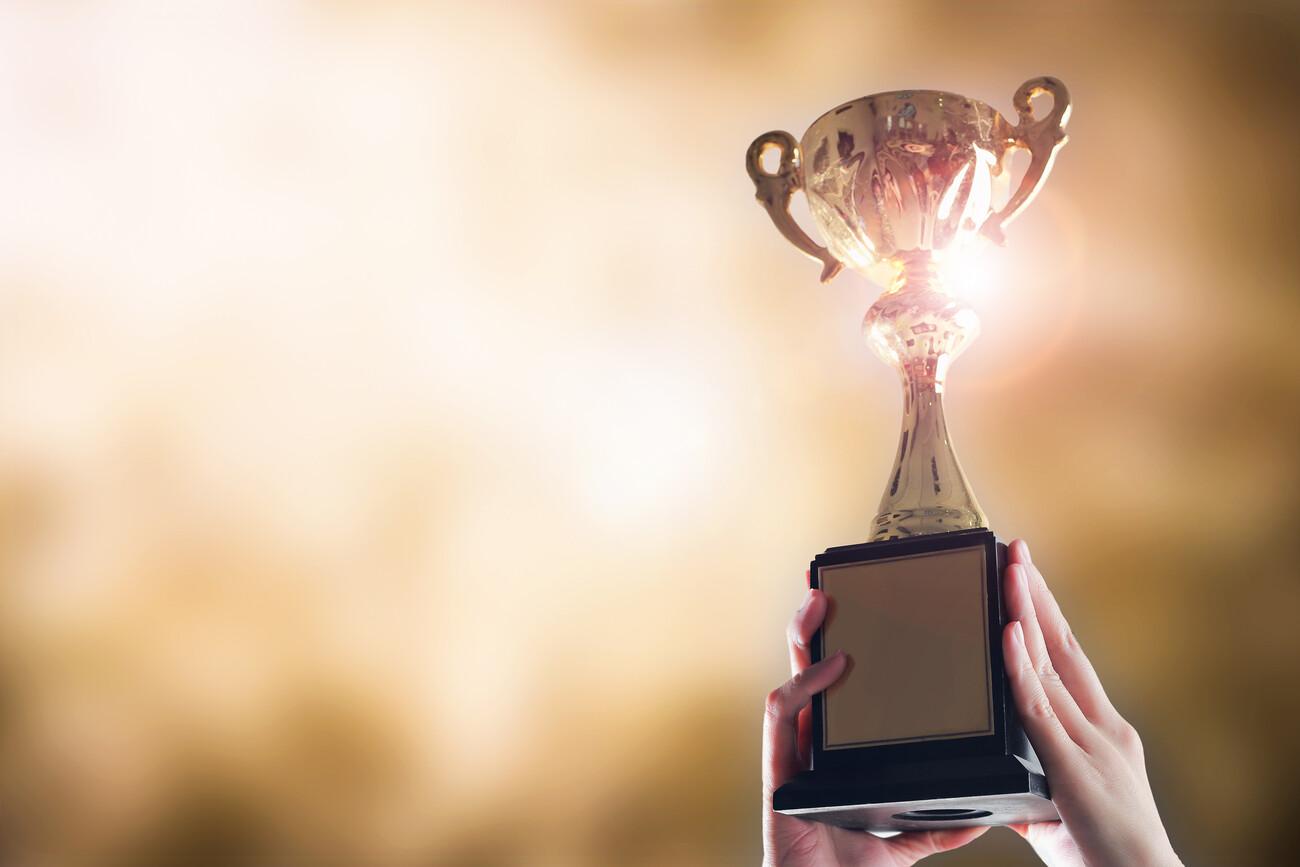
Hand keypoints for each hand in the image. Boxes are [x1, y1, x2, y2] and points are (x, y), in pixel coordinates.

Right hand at [762, 588, 988, 865]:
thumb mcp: (904, 841)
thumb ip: (937, 826)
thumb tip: (983, 814)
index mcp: (835, 751)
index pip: (837, 688)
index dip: (842, 645)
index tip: (861, 608)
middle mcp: (812, 743)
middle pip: (810, 669)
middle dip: (815, 624)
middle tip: (832, 585)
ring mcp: (794, 751)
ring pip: (792, 678)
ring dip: (803, 636)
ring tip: (820, 602)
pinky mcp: (781, 769)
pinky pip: (784, 715)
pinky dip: (806, 685)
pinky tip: (832, 666)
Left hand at [1001, 539, 1181, 866]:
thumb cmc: (1105, 852)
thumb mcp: (1062, 807)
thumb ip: (1033, 783)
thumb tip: (1001, 783)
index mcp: (1102, 731)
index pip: (1069, 659)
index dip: (1047, 615)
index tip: (1028, 578)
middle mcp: (1101, 727)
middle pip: (1061, 646)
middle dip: (1036, 595)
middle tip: (1014, 550)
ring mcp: (1089, 743)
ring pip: (1049, 665)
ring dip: (1025, 613)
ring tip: (1008, 570)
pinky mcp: (1072, 767)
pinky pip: (1038, 708)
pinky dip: (1021, 668)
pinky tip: (1009, 633)